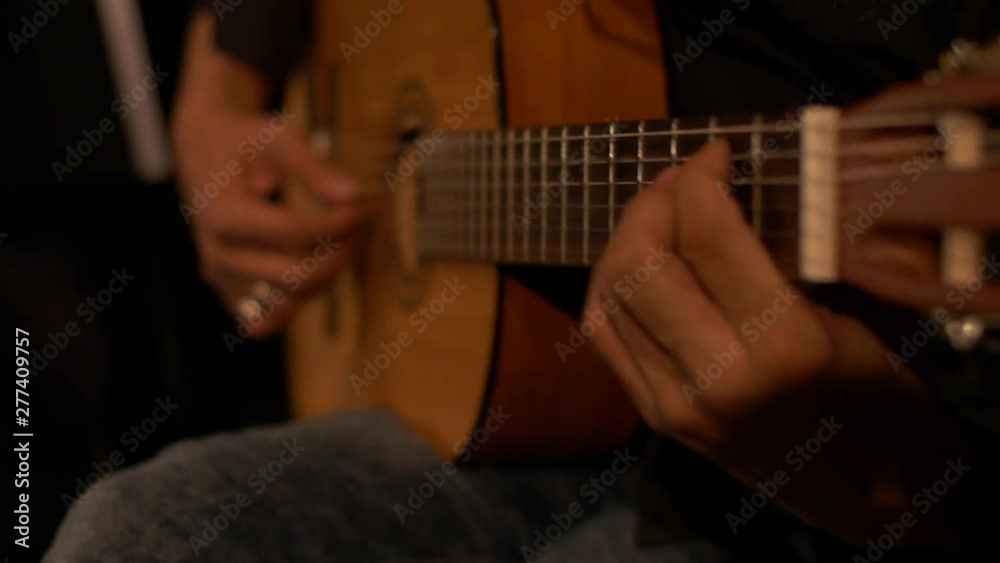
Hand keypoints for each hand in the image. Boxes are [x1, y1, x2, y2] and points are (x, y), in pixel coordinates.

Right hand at [173, 103, 366, 337]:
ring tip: (341, 241)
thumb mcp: (277, 137)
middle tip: (359, 226)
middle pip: (295, 276)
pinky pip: (268, 321)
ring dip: (327, 277)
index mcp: (224, 215)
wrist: (202, 150)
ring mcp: (221, 278)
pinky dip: (298, 301)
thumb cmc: (242, 140)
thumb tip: (353, 195)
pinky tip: (313, 267)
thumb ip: (314, 168)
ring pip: (290, 301)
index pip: (294, 233)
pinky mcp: (228, 292)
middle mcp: (218, 254)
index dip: (337, 223)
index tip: (360, 206)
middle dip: (339, 253)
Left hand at [585, 139, 978, 546]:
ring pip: (609, 295)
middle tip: (680, 180)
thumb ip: (782, 259)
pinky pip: (602, 333)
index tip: (716, 153)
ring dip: (625, 237)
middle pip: (639, 263)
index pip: (707, 236)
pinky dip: (607, 283)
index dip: (701, 176)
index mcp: (782, 347)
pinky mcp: (653, 417)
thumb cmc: (871, 395)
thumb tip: (722, 190)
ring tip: (657, 213)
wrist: (857, 491)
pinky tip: (632, 259)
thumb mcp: (850, 318)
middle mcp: (716, 378)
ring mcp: (673, 405)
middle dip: (651, 203)